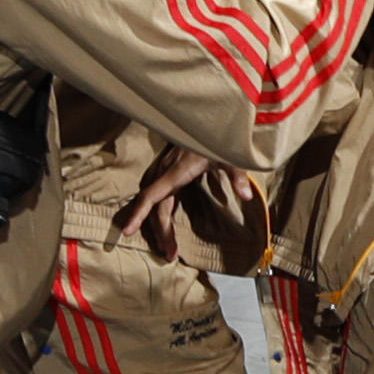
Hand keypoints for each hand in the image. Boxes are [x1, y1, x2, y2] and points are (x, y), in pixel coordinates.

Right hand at [118, 145, 258, 261]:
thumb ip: (237, 176)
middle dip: (160, 232)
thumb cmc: (217, 138)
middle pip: (155, 207)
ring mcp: (166, 171)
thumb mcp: (229, 157)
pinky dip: (159, 213)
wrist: (208, 118)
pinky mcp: (170, 171)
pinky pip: (159, 195)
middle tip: (170, 255)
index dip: (139, 214)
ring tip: (169, 247)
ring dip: (160, 226)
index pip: (152, 196)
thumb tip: (246, 196)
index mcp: (177, 172)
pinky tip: (167, 226)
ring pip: (156, 202)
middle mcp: (167, 172)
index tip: (128, 231)